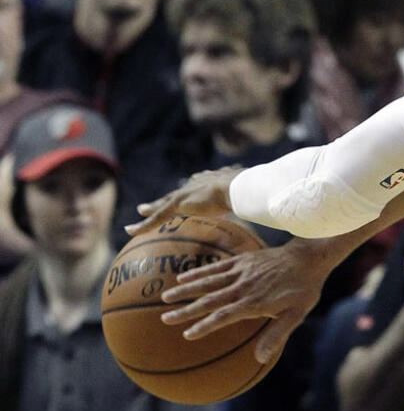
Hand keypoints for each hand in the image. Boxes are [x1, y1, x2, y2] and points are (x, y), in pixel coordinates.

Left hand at [125, 167, 241, 235]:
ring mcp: (187, 193)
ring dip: (151, 209)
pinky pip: (157, 217)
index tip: (190, 190)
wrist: (239, 187)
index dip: (192, 189)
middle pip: (177, 193)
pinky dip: (144, 224)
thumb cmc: (249, 192)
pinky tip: (130, 230)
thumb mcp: (249, 196)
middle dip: (166, 198)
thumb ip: (251, 199)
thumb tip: (266, 203)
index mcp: (212, 181)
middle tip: (153, 202)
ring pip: (164, 205)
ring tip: (140, 211)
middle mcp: (196, 184)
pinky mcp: (179, 204)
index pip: (198, 185)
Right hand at [160, 239, 331, 362]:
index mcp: (254, 303)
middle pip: (210, 300)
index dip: (205, 326)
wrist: (310, 257)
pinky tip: (184, 277)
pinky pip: (216, 266)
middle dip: (187, 310)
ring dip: (187, 289)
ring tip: (165, 296)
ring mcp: (242, 271)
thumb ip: (276, 335)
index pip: (224, 316)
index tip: (188, 335)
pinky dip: (199, 272)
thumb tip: (260, 358)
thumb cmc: (304, 289)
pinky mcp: (243, 260)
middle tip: (165, 319)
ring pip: (209, 281)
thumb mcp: (296, 315)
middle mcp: (244, 287)